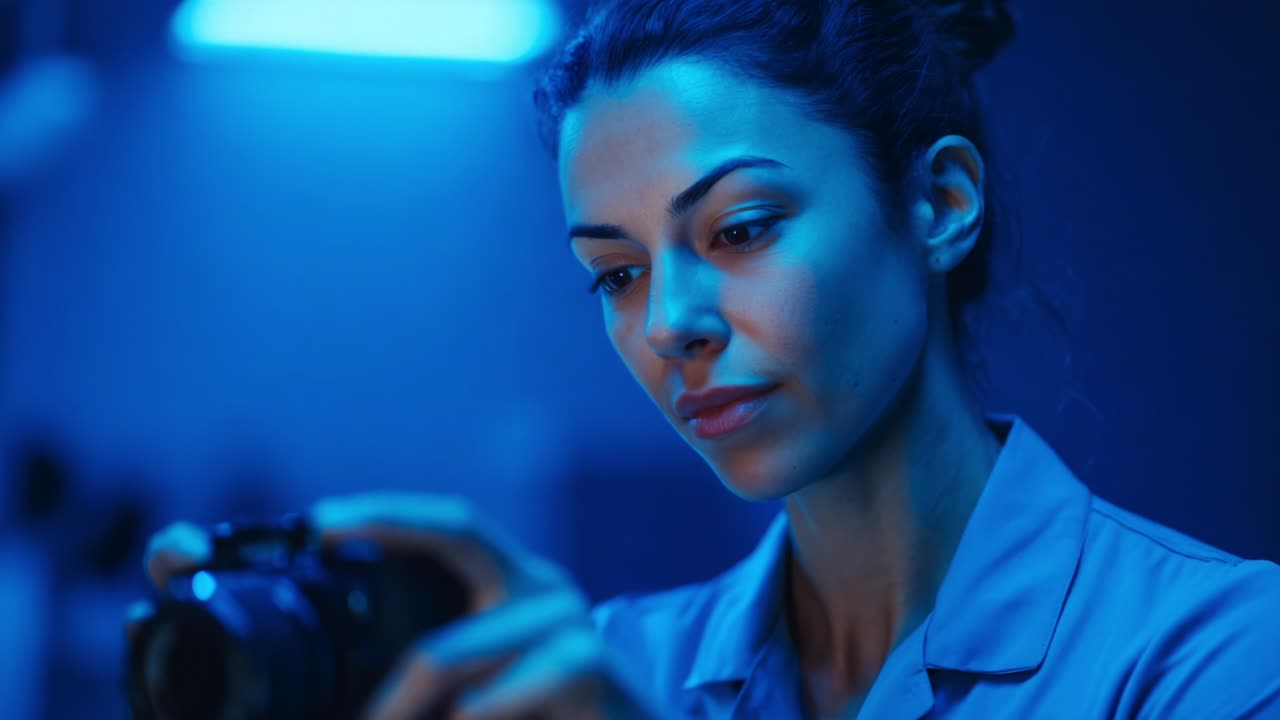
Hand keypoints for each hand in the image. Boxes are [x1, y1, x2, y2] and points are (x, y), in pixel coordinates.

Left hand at [128, 493, 660, 719]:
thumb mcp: (471, 694)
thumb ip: (422, 679)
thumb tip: (329, 696)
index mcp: (510, 587)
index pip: (448, 529)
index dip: (386, 515)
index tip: (318, 521)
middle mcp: (539, 589)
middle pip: (461, 531)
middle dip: (387, 522)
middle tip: (322, 531)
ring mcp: (569, 624)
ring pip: (453, 649)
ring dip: (398, 701)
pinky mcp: (595, 667)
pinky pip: (518, 680)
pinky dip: (489, 708)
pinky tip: (465, 717)